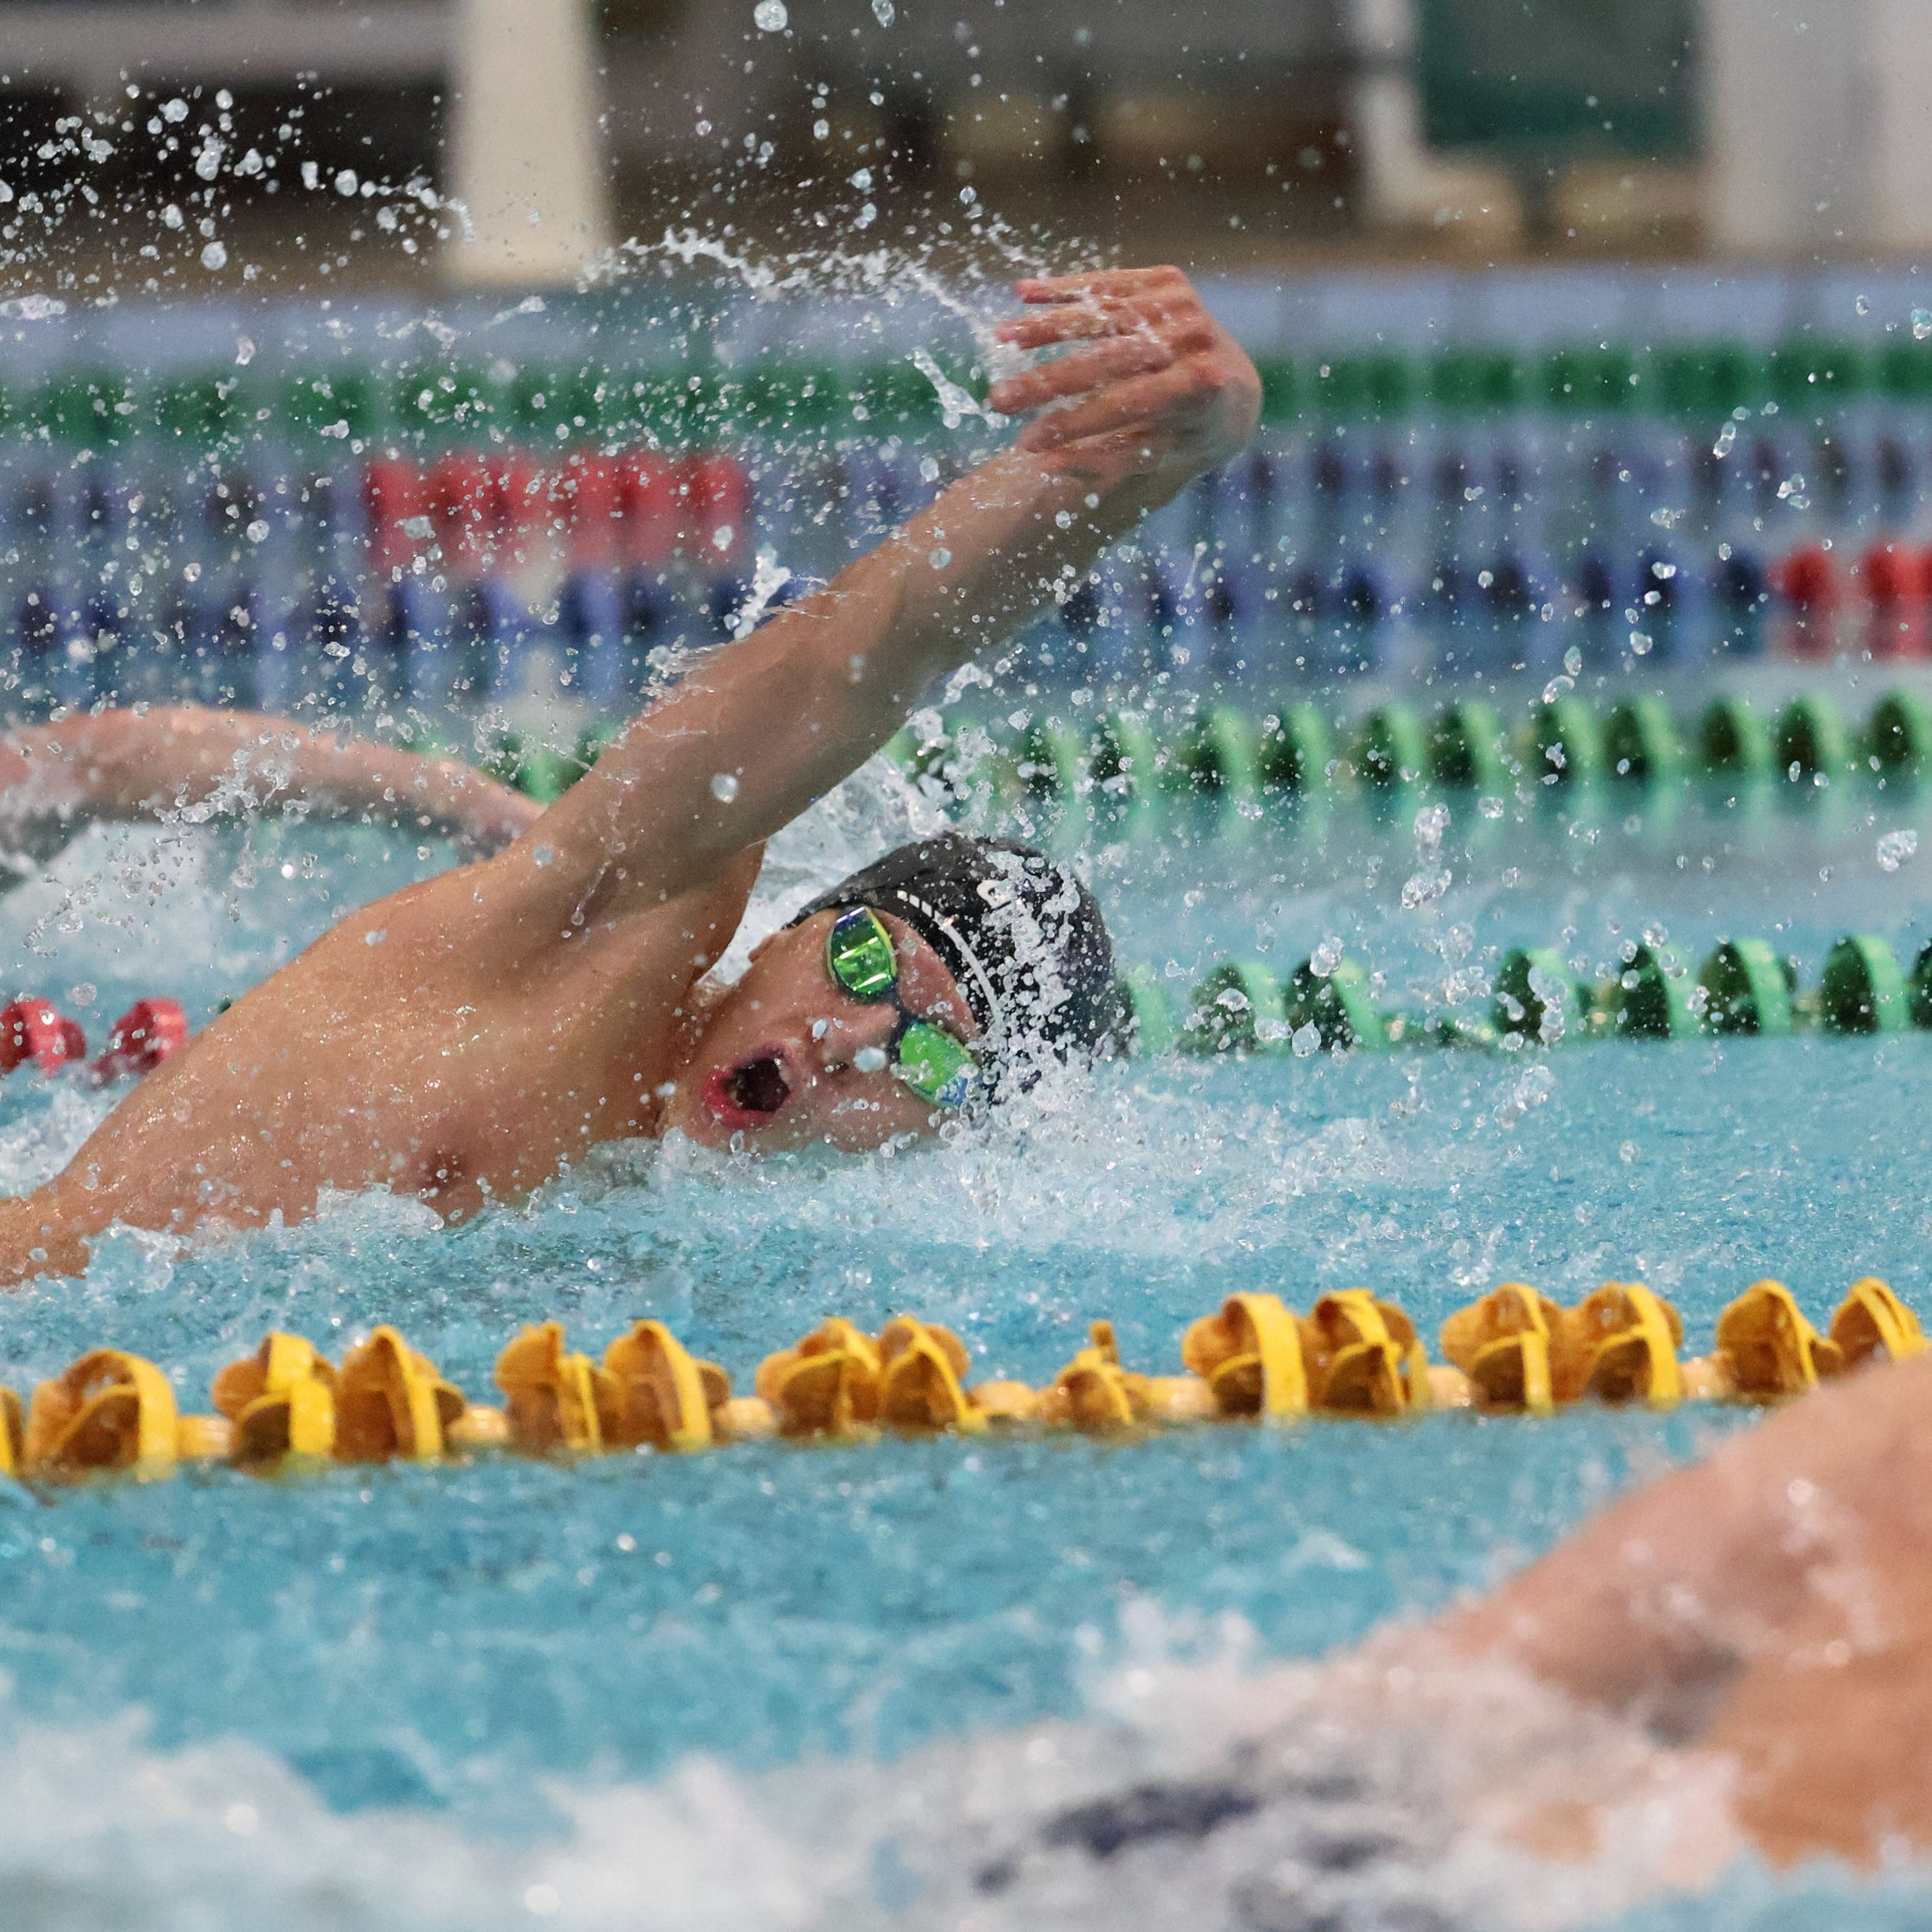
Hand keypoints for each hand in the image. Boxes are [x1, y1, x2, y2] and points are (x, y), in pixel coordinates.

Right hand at [986, 266, 1260, 493]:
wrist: (1232, 386)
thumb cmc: (1185, 432)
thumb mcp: (1157, 454)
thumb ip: (1105, 459)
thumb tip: (1042, 464)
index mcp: (1198, 388)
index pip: (1124, 405)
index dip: (1073, 426)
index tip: (1025, 445)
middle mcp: (1194, 340)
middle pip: (1108, 360)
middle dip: (1048, 382)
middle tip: (998, 400)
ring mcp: (1184, 304)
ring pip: (1103, 314)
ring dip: (1047, 326)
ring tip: (1001, 338)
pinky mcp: (1169, 280)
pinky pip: (1108, 283)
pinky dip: (1065, 289)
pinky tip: (1022, 293)